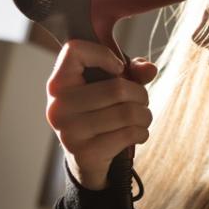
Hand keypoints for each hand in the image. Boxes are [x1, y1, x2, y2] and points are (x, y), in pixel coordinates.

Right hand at [44, 39, 157, 190]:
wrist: (86, 158)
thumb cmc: (100, 111)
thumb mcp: (112, 85)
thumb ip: (132, 71)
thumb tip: (149, 69)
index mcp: (58, 84)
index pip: (74, 50)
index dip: (103, 54)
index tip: (118, 68)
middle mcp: (58, 106)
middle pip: (117, 88)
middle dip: (140, 94)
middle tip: (142, 101)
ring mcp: (69, 132)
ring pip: (127, 113)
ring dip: (144, 115)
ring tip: (142, 117)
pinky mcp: (85, 153)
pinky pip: (128, 134)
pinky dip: (142, 132)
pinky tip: (138, 133)